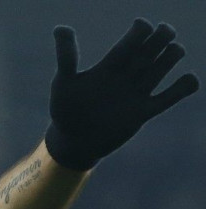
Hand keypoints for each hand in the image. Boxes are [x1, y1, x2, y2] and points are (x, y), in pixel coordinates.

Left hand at [45, 18, 199, 169]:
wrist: (73, 142)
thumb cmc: (65, 110)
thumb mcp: (64, 83)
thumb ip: (66, 56)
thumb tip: (61, 27)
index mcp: (108, 66)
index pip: (131, 41)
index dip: (141, 29)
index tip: (141, 27)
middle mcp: (125, 76)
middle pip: (151, 49)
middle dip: (162, 36)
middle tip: (165, 33)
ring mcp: (135, 94)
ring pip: (161, 67)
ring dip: (171, 56)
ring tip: (173, 52)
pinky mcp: (142, 113)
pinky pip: (168, 98)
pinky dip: (183, 88)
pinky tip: (188, 80)